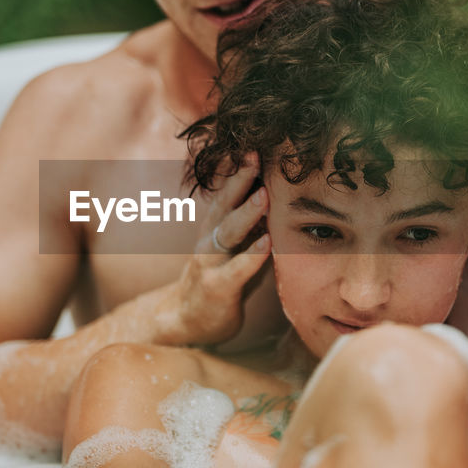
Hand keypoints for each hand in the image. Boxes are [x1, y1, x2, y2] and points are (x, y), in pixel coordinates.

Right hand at [166, 154, 271, 345]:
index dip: (239, 170)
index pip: (227, 194)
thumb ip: (252, 226)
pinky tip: (268, 242)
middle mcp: (209, 240)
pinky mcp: (217, 288)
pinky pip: (236, 269)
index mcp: (214, 227)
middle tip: (256, 156)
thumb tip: (279, 196)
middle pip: (224, 205)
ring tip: (266, 196)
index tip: (255, 146)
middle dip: (240, 180)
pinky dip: (252, 255)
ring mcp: (210, 263)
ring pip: (227, 233)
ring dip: (247, 213)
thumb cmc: (220, 280)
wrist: (188, 321)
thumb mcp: (234, 248)